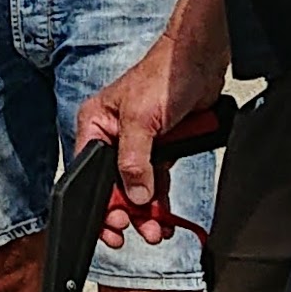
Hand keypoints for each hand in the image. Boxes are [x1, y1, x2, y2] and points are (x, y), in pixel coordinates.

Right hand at [76, 34, 228, 248]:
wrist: (201, 60)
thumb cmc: (165, 74)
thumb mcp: (141, 120)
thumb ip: (133, 160)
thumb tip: (134, 195)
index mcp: (95, 124)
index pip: (88, 174)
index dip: (100, 202)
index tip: (113, 226)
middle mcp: (112, 136)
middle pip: (112, 186)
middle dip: (125, 212)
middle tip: (136, 231)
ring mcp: (137, 144)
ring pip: (135, 188)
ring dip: (145, 212)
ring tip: (155, 230)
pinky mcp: (161, 148)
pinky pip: (156, 182)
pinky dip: (160, 200)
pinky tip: (164, 216)